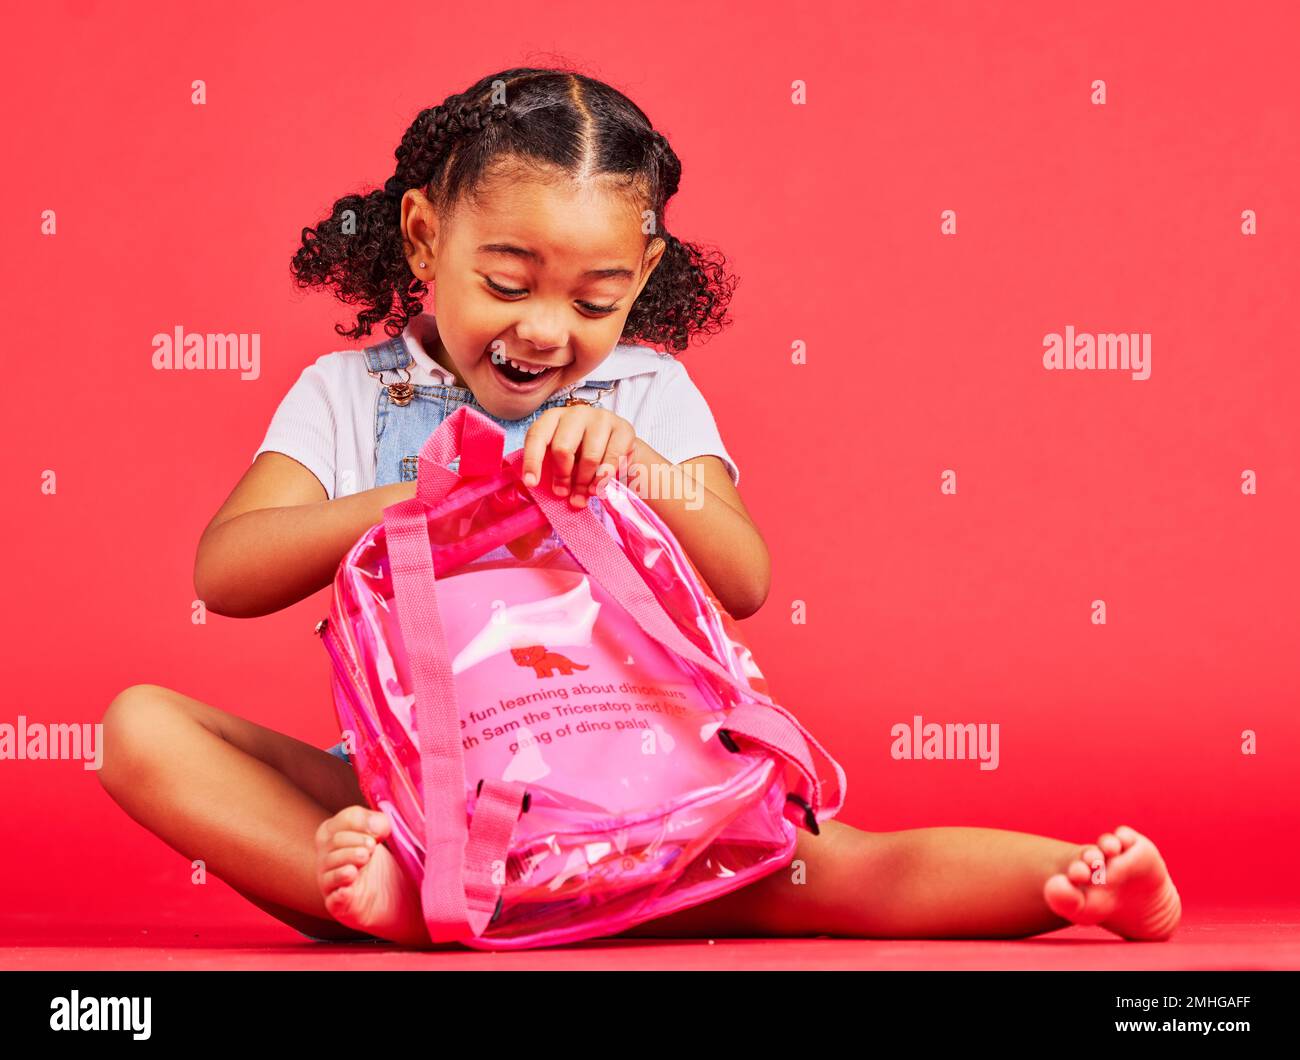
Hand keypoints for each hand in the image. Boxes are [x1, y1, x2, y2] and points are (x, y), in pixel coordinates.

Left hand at [520, 404, 636, 507]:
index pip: (537, 436)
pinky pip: (612, 460)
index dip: (532, 461)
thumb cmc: (582, 454)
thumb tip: (554, 492)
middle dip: (562, 476)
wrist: (618, 447)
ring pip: (589, 457)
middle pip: (562, 448)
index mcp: (553, 418)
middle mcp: (576, 413)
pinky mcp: (623, 428)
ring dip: (585, 482)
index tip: (531, 484)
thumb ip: (554, 471)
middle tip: (564, 493)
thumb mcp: (563, 459)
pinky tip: (599, 488)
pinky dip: (604, 479)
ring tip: (584, 495)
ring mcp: (601, 418)